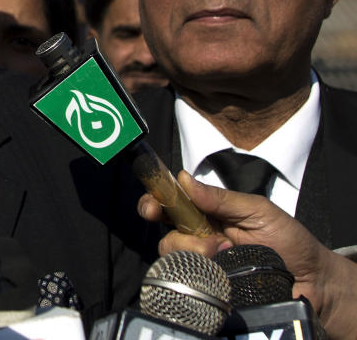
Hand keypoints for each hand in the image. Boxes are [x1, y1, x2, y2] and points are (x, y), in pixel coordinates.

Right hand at [138, 171, 356, 338]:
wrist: (314, 280)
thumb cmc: (289, 240)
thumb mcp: (258, 210)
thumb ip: (221, 197)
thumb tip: (182, 179)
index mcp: (207, 214)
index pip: (170, 204)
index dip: (153, 202)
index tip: (152, 206)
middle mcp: (200, 238)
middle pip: (166, 233)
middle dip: (175, 232)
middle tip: (202, 238)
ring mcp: (204, 265)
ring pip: (175, 257)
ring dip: (194, 251)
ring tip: (223, 253)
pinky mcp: (210, 287)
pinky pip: (189, 281)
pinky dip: (201, 273)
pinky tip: (222, 272)